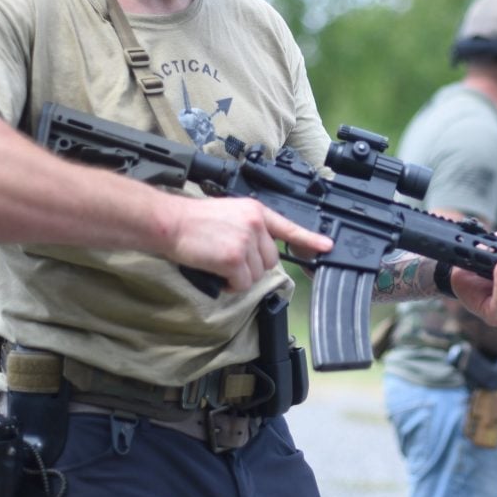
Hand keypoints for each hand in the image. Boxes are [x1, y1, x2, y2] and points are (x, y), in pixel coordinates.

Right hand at [168, 196, 332, 291]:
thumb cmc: (194, 222)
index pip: (288, 226)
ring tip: (217, 262)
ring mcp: (246, 241)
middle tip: (227, 259)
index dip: (309, 239)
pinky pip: (240, 284)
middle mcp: (255, 224)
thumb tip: (259, 254)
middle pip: (269, 261)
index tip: (327, 246)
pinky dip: (228, 285)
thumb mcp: (230, 214)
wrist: (170, 222)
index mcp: (256, 211)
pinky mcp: (234, 258)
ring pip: (255, 275)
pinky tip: (215, 271)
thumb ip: (250, 229)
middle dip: (251, 268)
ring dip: (238, 277)